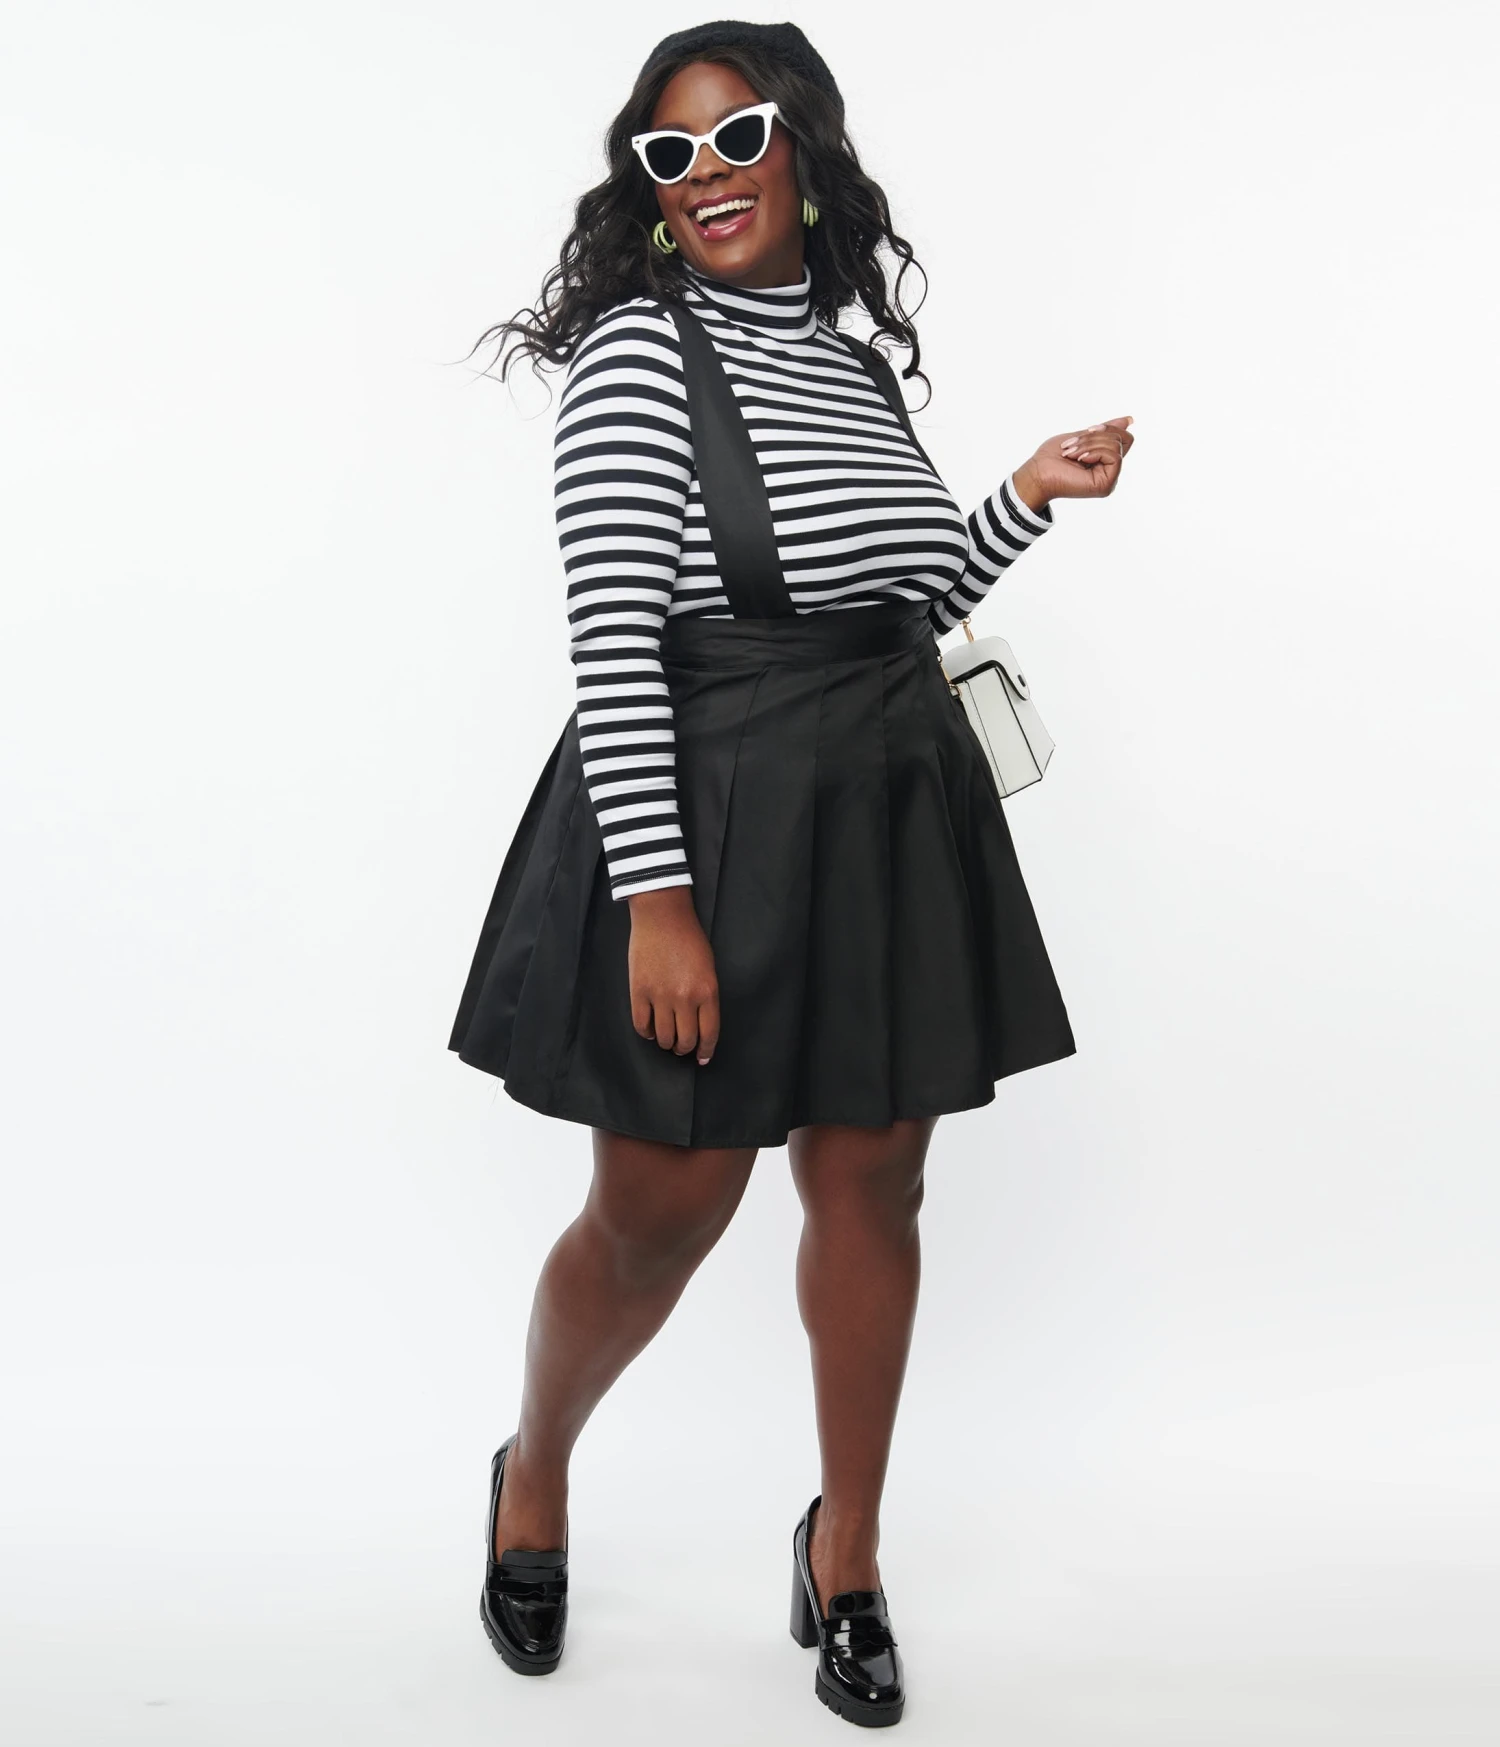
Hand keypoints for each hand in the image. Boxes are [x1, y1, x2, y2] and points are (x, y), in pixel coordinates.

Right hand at [626, 886, 720, 1065]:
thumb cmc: (689, 939)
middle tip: (682, 1046)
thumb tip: (699, 1024)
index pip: (708, 1033)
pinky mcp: (639, 991)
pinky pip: (641, 1025)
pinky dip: (647, 1033)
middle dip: (684, 1048)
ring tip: (666, 1038)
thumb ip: (706, 997)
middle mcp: (685, 998)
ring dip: (666, 1043)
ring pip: (663, 1037)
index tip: (702, 1057)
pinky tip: (651, 1029)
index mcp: (707, 992)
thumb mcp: (709, 968)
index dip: (706, 1050)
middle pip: (685, 1040)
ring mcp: (660, 995)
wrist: (662, 916)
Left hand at [1013, 416, 1134, 508]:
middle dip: (1095, 436)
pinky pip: (1114, 456)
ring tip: (1071, 454)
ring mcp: (1110, 480)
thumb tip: (1130, 420)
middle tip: (1072, 445)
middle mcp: (1110, 471)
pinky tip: (1079, 460)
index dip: (1109, 428)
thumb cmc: (1053, 457)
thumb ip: (1105, 431)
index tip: (1088, 429)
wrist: (1038, 472)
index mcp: (1106, 461)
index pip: (1125, 438)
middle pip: (1121, 439)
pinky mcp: (1107, 485)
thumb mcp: (1082, 437)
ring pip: (1116, 446)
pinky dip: (1094, 452)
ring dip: (1090, 444)